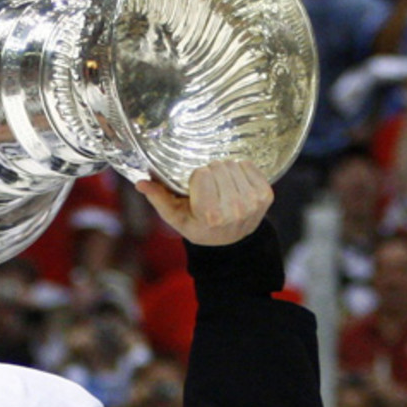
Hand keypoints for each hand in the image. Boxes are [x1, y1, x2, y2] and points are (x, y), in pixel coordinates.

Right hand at [136, 159, 272, 246]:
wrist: (230, 242)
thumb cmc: (198, 226)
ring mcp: (252, 203)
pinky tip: (236, 185)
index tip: (197, 190)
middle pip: (218, 167)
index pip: (202, 174)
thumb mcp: (176, 217)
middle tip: (210, 188)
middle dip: (211, 173)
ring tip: (222, 187)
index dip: (196, 179)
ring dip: (225, 171)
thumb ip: (158, 198)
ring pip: (233, 164)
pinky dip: (241, 170)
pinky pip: (249, 165)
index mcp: (210, 215)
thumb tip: (140, 182)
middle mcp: (234, 210)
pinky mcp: (266, 196)